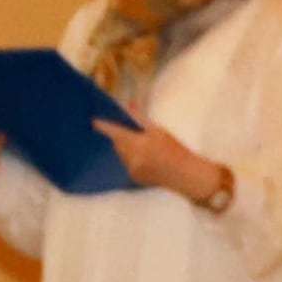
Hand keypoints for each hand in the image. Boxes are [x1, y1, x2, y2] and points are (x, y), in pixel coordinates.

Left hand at [101, 121, 230, 207]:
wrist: (187, 175)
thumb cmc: (176, 150)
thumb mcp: (159, 131)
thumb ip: (140, 119)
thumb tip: (127, 105)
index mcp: (139, 143)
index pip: (115, 133)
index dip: (103, 126)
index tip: (93, 121)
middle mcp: (133, 157)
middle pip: (116, 144)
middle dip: (120, 137)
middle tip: (132, 134)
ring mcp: (132, 169)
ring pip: (120, 154)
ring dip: (125, 148)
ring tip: (144, 147)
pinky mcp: (134, 177)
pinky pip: (126, 164)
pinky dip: (131, 159)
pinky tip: (146, 159)